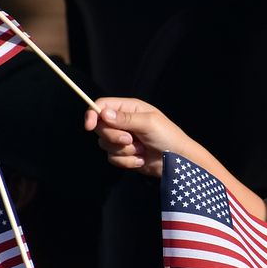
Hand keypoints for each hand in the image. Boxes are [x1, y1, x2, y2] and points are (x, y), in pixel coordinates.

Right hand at [85, 97, 201, 176]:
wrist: (177, 161)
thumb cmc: (168, 136)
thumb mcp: (149, 123)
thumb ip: (125, 119)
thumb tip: (103, 113)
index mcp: (129, 108)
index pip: (101, 106)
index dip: (92, 114)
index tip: (89, 126)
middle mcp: (123, 122)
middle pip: (100, 127)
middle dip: (113, 137)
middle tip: (130, 139)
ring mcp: (122, 139)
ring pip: (105, 145)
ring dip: (124, 150)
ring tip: (141, 149)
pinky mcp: (124, 155)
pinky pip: (113, 159)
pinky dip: (127, 162)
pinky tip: (142, 159)